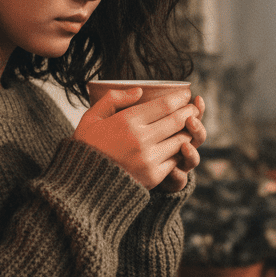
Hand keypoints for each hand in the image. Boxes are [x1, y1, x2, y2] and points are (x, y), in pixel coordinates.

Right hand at [73, 87, 200, 189]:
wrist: (81, 186)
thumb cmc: (86, 147)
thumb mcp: (91, 118)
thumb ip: (113, 99)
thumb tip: (139, 90)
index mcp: (127, 121)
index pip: (165, 105)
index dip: (180, 98)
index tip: (185, 94)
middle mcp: (141, 139)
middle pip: (177, 120)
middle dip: (190, 112)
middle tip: (193, 108)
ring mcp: (149, 159)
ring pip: (181, 140)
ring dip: (188, 131)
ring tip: (190, 124)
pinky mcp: (154, 176)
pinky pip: (175, 159)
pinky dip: (180, 151)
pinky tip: (180, 144)